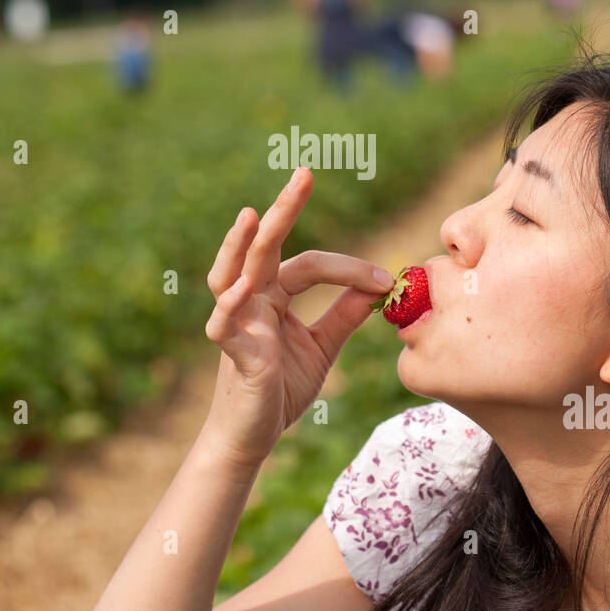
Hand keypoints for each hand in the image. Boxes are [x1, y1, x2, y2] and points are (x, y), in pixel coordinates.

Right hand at [201, 166, 393, 465]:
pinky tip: (241, 288)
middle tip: (304, 173)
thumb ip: (343, 316)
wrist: (253, 437)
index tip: (385, 278)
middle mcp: (251, 299)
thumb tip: (376, 288)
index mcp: (274, 295)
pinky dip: (230, 305)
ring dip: (238, 244)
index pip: (311, 264)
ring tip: (250, 215)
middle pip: (265, 247)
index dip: (350, 268)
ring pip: (231, 273)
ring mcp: (237, 322)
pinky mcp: (230, 353)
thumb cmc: (280, 389)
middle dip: (284, 209)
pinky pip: (224, 324)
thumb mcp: (321, 347)